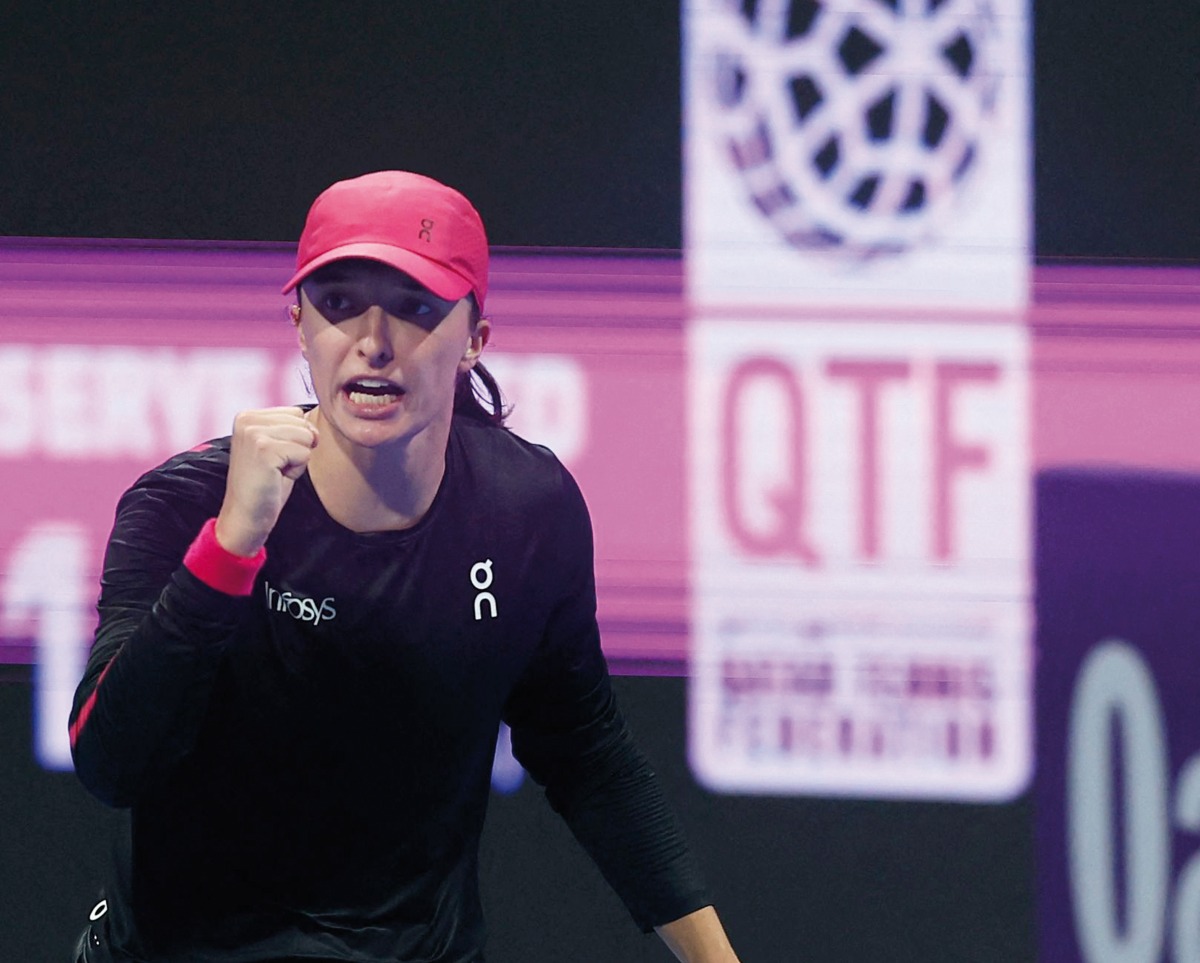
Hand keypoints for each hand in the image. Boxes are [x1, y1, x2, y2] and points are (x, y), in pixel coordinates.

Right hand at [214, 407, 318, 556]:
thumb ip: (292, 428)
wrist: (246, 516)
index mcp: (248, 415)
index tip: (273, 458)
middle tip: (274, 468)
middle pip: (303, 423)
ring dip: (297, 460)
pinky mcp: (263, 449)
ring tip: (275, 472)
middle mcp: (247, 419)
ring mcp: (253, 433)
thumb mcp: (278, 447)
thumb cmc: (266, 485)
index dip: (294, 440)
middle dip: (298, 449)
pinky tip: (275, 478)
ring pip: (306, 437)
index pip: (296, 413)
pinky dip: (296, 470)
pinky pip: (304, 453)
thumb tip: (314, 426)